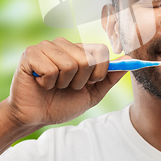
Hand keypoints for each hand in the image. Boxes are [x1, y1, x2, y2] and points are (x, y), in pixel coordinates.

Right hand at [5, 38, 127, 127]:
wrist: (35, 116)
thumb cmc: (62, 103)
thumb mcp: (92, 93)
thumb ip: (110, 77)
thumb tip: (129, 59)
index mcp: (79, 50)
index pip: (101, 50)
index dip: (100, 71)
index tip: (89, 82)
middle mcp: (64, 44)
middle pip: (87, 59)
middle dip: (79, 81)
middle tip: (66, 86)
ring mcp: (46, 46)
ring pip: (69, 65)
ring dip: (63, 83)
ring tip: (53, 85)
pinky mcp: (30, 53)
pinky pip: (50, 69)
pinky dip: (47, 83)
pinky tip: (41, 83)